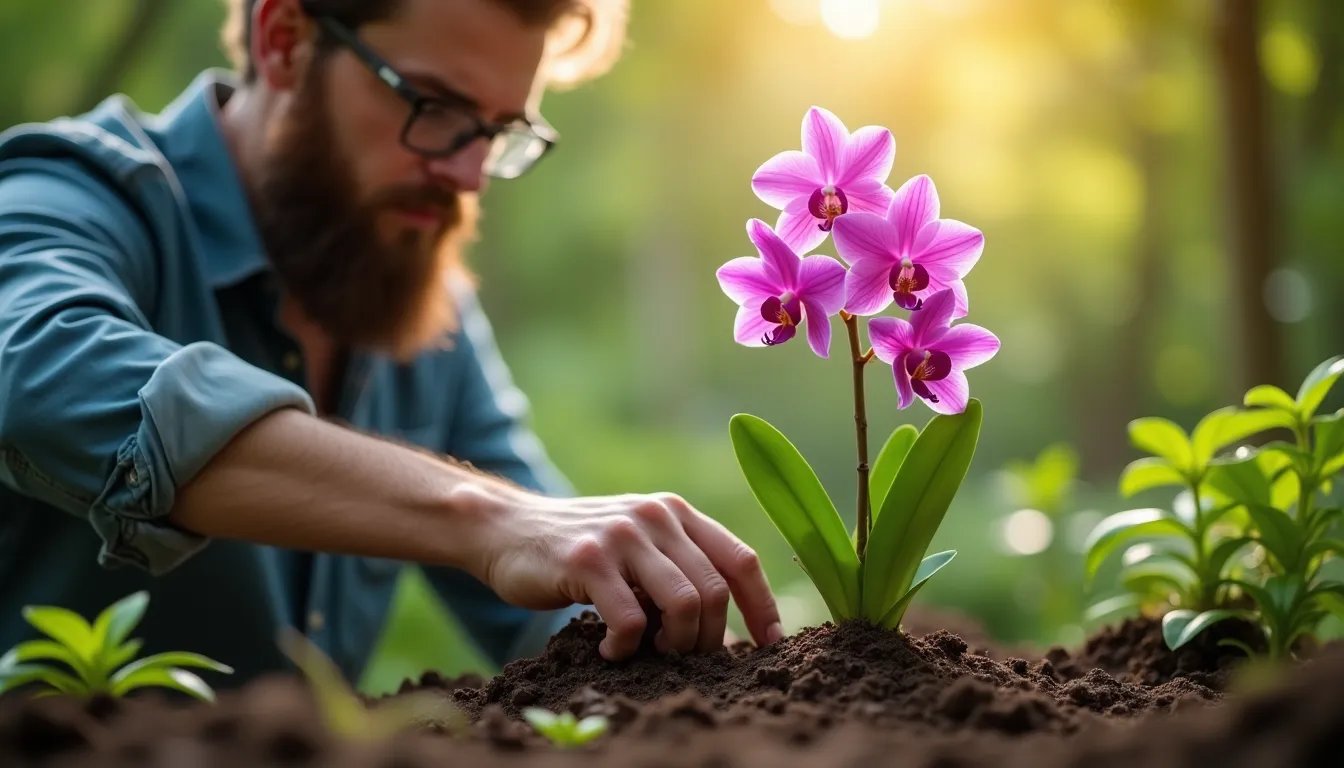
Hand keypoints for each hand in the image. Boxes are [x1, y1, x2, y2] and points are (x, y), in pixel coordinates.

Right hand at [470, 489, 783, 660]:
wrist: (506, 529)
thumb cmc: (581, 552)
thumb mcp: (639, 546)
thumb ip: (680, 569)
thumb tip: (732, 631)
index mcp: (677, 513)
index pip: (740, 560)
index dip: (762, 606)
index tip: (769, 644)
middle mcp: (657, 516)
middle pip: (714, 590)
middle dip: (708, 638)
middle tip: (683, 658)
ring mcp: (623, 535)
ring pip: (683, 603)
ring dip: (674, 644)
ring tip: (651, 653)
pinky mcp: (588, 559)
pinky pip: (631, 619)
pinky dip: (627, 647)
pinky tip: (610, 650)